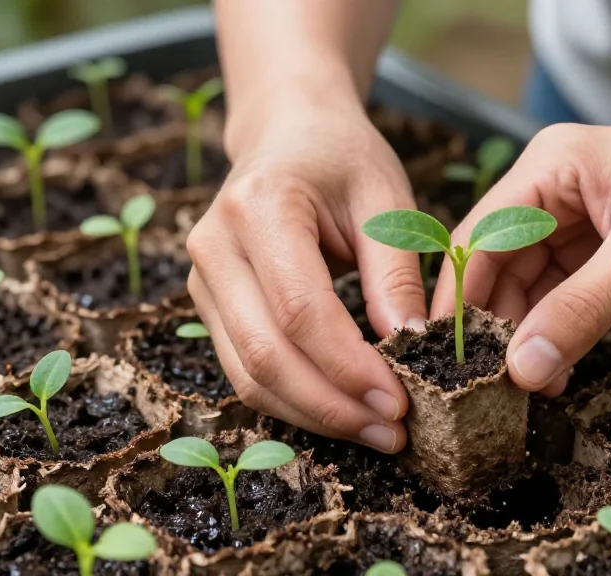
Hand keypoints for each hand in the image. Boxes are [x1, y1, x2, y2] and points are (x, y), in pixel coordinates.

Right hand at [187, 102, 424, 452]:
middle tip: (394, 432)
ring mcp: (201, 279)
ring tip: (375, 431)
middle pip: (264, 354)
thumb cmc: (341, 157)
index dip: (349, 366)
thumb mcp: (385, 196)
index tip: (400, 400)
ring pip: (248, 376)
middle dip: (332, 406)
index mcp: (259, 207)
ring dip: (313, 415)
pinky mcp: (210, 304)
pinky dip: (294, 401)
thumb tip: (409, 343)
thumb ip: (395, 269)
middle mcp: (214, 246)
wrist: (286, 132)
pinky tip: (342, 411)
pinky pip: (245, 370)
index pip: (300, 310)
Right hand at [431, 119, 610, 396]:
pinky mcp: (607, 263)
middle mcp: (556, 196)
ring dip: (525, 339)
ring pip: (528, 292)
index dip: (459, 296)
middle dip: (493, 325)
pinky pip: (563, 306)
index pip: (481, 235)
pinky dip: (557, 340)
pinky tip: (556, 374)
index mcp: (552, 169)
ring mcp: (581, 231)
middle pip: (496, 267)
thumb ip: (581, 309)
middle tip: (487, 385)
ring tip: (526, 388)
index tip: (444, 356)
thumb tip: (520, 368)